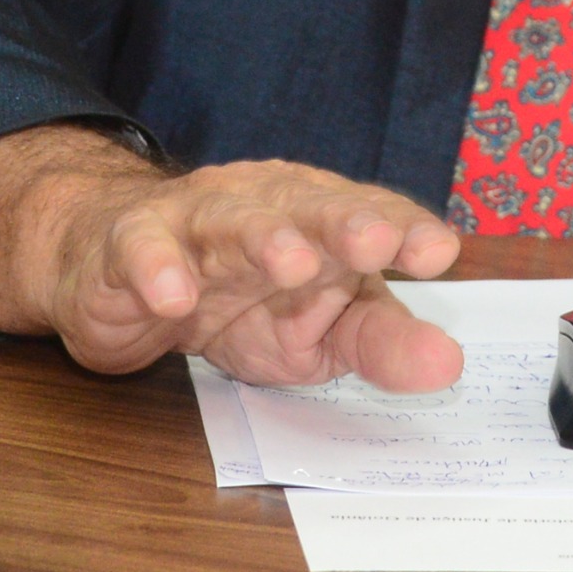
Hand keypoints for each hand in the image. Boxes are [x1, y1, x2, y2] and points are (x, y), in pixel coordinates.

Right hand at [43, 152, 467, 392]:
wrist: (124, 273)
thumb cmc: (238, 301)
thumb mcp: (315, 336)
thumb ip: (378, 344)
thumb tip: (448, 364)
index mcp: (321, 222)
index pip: (371, 217)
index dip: (403, 230)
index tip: (438, 252)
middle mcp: (265, 207)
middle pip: (308, 210)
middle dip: (342, 222)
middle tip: (374, 242)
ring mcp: (197, 221)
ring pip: (230, 222)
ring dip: (262, 239)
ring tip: (292, 264)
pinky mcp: (132, 244)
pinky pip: (144, 251)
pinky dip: (158, 271)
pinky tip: (174, 297)